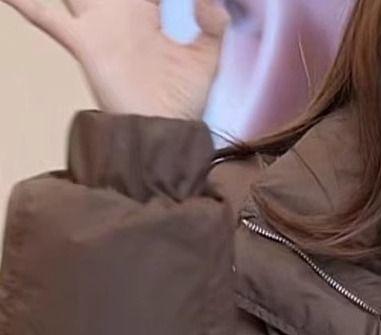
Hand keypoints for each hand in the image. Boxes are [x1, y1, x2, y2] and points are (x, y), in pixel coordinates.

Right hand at [0, 0, 229, 118]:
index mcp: (143, 9)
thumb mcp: (206, 59)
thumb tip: (207, 1)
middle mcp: (116, 10)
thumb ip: (213, 26)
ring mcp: (96, 25)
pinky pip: (45, 17)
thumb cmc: (182, 101)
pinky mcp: (83, 43)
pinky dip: (24, 2)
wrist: (164, 133)